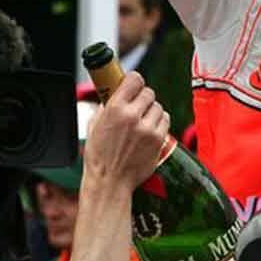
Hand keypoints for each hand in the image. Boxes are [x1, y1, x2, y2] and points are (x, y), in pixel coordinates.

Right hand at [82, 71, 169, 189]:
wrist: (110, 181)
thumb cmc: (99, 156)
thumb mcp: (94, 126)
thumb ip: (106, 107)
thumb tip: (112, 95)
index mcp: (115, 108)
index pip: (134, 79)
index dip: (135, 81)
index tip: (133, 84)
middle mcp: (133, 116)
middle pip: (149, 93)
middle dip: (143, 98)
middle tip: (137, 106)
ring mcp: (148, 128)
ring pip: (158, 107)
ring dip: (152, 111)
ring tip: (142, 121)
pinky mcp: (159, 140)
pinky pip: (165, 120)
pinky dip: (159, 122)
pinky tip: (150, 128)